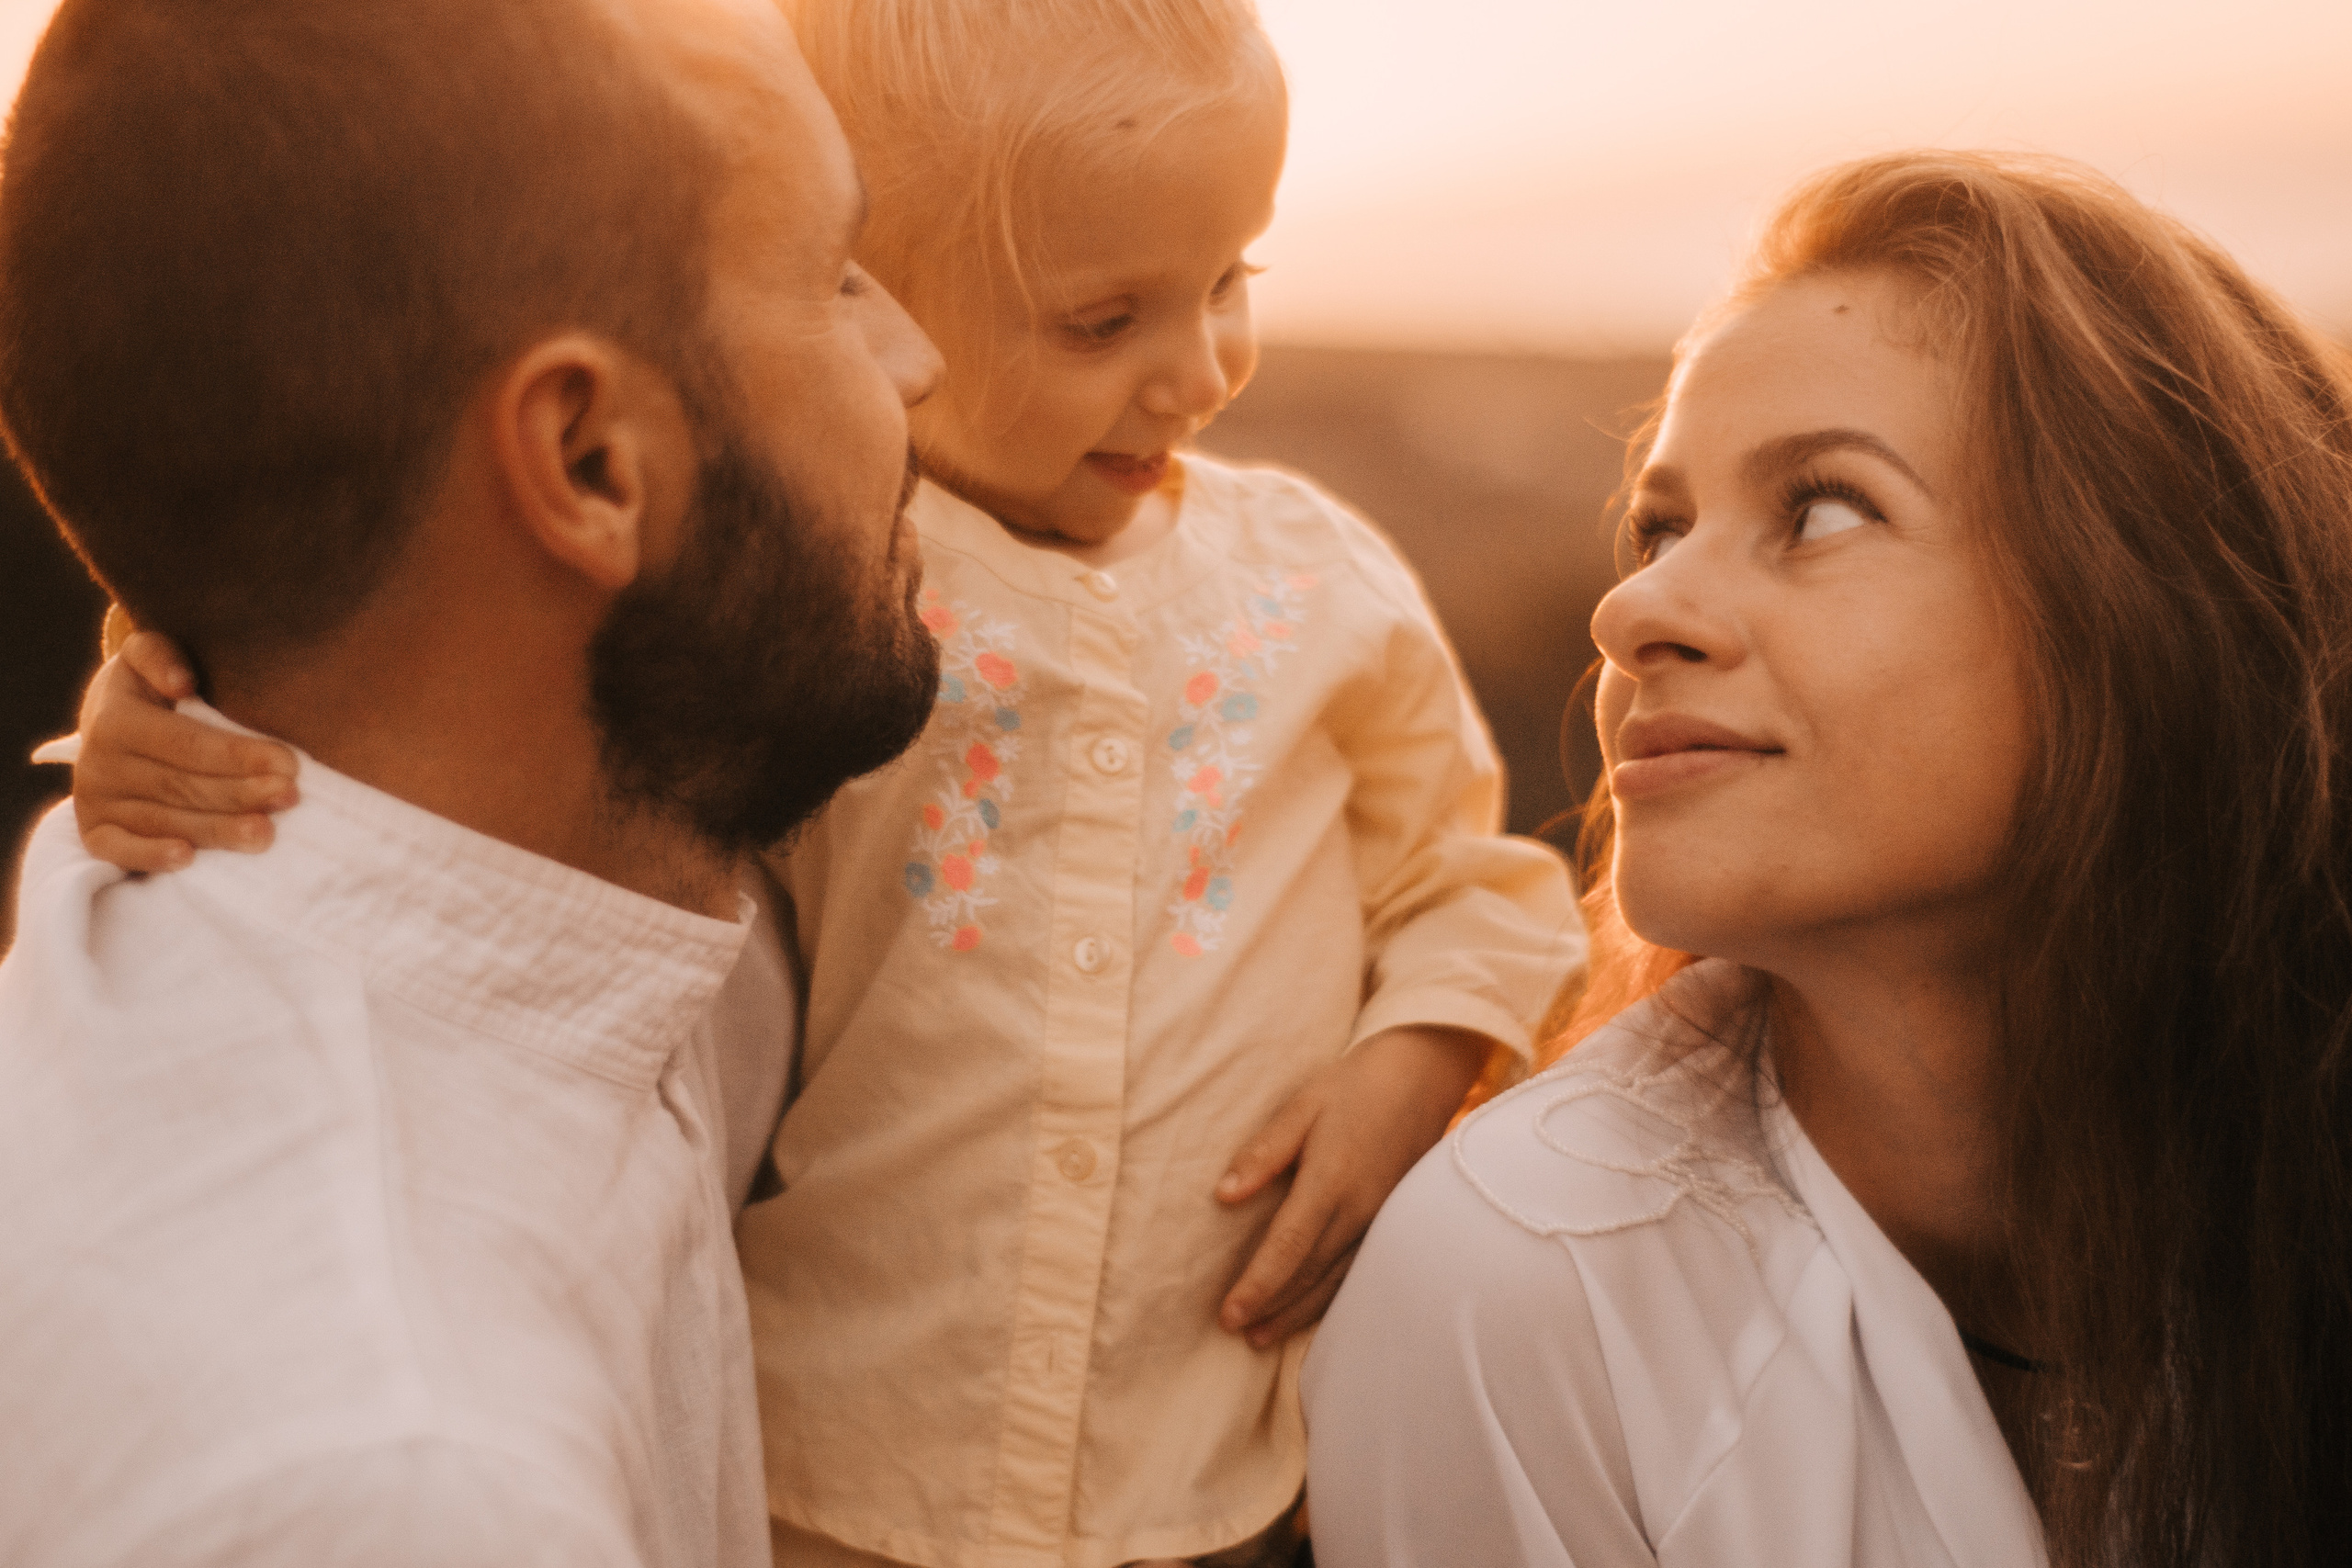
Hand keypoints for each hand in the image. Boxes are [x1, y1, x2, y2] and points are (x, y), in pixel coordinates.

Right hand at [69, 630, 298, 871]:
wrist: (106, 723)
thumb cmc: (149, 690)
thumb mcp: (147, 657)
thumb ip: (161, 655)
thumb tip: (181, 682)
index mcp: (115, 720)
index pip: (188, 744)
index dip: (239, 756)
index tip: (288, 764)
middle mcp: (98, 764)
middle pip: (181, 786)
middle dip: (240, 794)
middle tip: (289, 797)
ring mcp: (94, 802)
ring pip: (164, 821)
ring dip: (216, 830)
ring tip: (265, 833)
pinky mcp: (93, 833)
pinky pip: (118, 851)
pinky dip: (150, 857)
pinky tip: (187, 859)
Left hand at [1216, 1024, 1489, 1347]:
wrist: (1422, 1077)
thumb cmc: (1355, 1086)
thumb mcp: (1302, 1106)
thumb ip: (1264, 1153)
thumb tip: (1223, 1195)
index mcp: (1331, 1180)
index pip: (1287, 1247)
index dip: (1257, 1286)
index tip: (1228, 1315)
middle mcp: (1359, 1210)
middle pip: (1308, 1272)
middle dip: (1271, 1306)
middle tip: (1235, 1332)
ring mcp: (1380, 1220)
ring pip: (1335, 1280)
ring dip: (1297, 1311)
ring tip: (1262, 1337)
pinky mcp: (1392, 1221)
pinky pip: (1358, 1271)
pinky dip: (1330, 1297)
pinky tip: (1310, 1311)